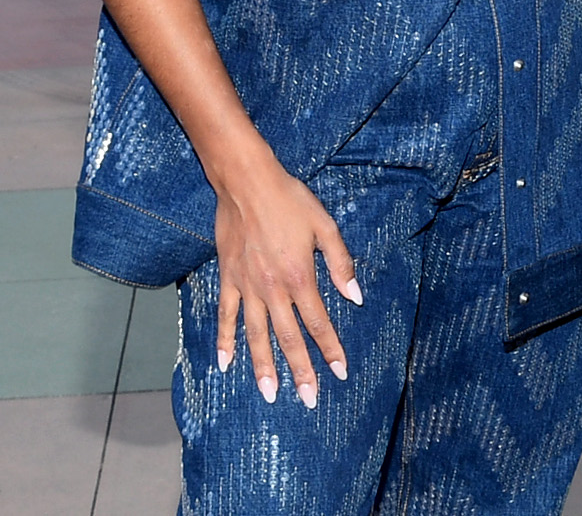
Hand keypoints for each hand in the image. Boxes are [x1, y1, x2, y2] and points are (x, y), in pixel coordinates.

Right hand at [212, 145, 361, 406]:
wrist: (247, 182)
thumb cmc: (290, 200)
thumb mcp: (325, 225)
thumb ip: (340, 263)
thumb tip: (355, 297)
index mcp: (300, 276)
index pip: (319, 323)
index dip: (330, 349)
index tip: (340, 372)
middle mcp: (273, 289)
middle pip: (289, 338)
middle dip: (300, 371)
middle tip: (308, 399)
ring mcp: (248, 287)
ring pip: (256, 335)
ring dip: (263, 367)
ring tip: (270, 394)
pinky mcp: (228, 279)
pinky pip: (226, 316)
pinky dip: (224, 341)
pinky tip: (225, 364)